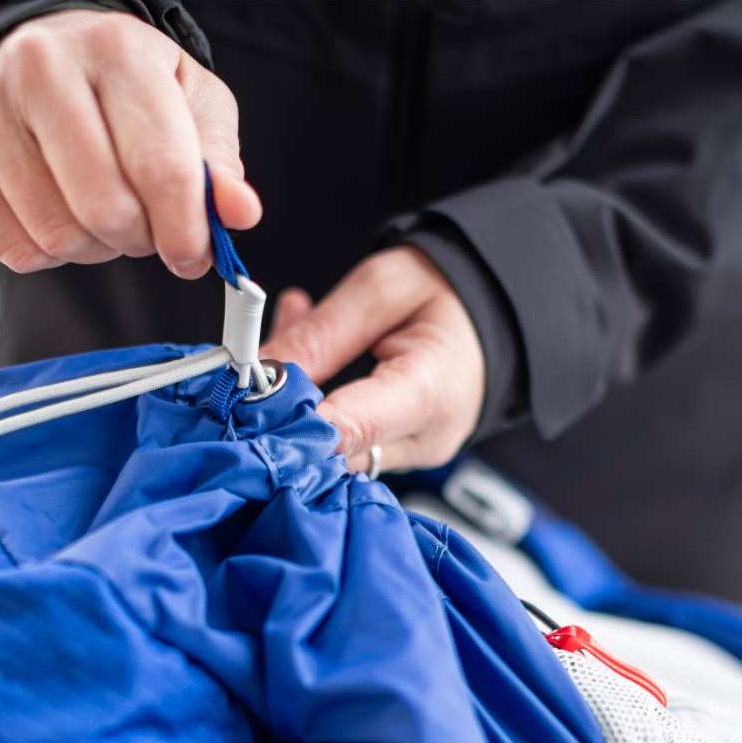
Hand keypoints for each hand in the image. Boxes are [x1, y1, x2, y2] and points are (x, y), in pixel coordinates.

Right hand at [0, 10, 258, 277]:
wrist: (38, 56)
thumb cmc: (126, 86)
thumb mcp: (191, 104)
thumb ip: (218, 163)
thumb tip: (239, 214)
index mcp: (116, 51)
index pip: (161, 166)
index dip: (187, 229)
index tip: (196, 255)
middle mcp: (41, 70)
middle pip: (105, 208)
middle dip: (142, 241)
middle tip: (150, 232)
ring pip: (57, 233)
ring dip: (97, 249)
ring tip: (106, 217)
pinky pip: (11, 245)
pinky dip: (48, 252)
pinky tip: (61, 216)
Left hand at [263, 247, 486, 473]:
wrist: (503, 315)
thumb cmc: (454, 294)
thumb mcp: (383, 288)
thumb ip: (320, 333)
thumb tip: (253, 373)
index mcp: (431, 394)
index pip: (344, 429)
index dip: (282, 418)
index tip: (237, 391)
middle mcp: (425, 439)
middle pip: (329, 447)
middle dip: (279, 404)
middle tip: (253, 346)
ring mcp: (414, 453)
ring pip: (328, 446)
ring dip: (294, 398)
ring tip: (295, 330)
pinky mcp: (400, 454)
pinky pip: (341, 439)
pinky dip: (313, 404)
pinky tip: (310, 357)